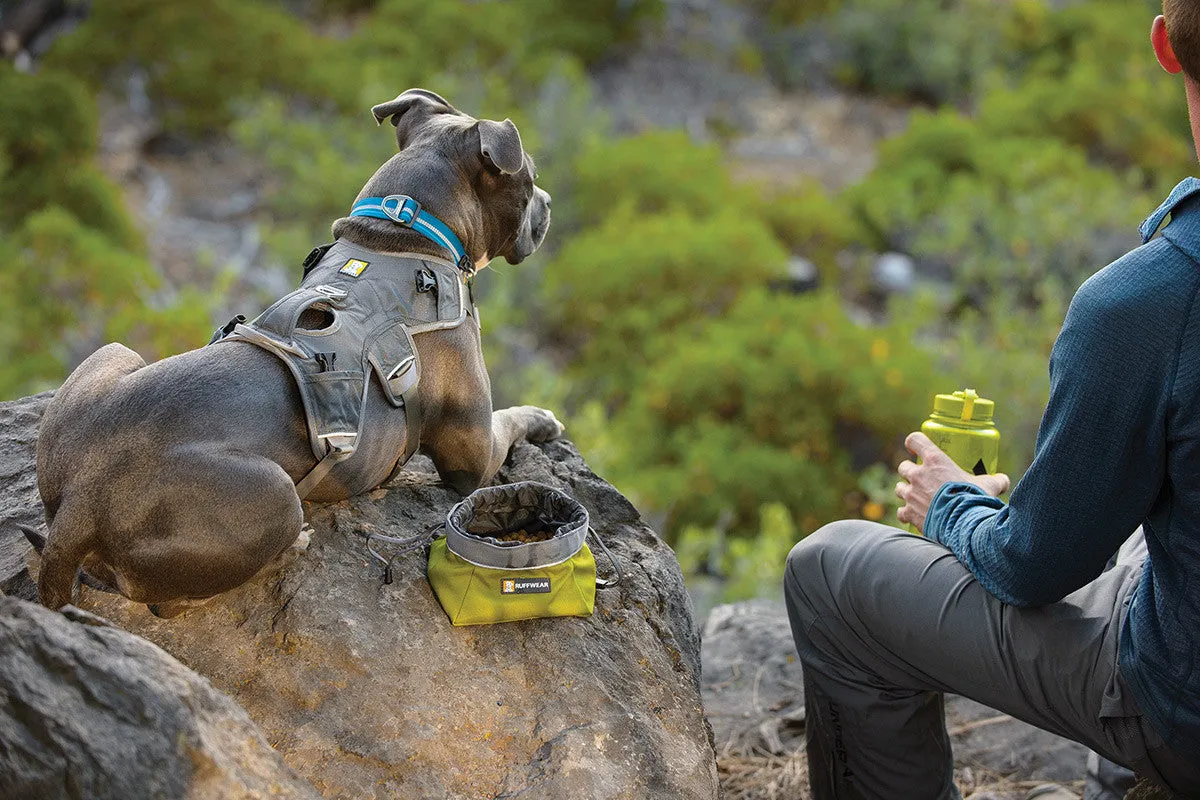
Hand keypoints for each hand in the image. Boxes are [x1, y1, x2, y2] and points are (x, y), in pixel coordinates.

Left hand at [895, 432, 1009, 533]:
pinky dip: (906, 514)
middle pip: (903, 466)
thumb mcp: (989, 486)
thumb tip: (1003, 480)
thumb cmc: (975, 500)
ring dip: (906, 491)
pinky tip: (915, 516)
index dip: (914, 442)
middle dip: (910, 471)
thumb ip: (996, 480)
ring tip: (918, 498)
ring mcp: (911, 494)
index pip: (915, 440)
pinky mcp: (909, 513)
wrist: (964, 525)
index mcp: (935, 461)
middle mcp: (919, 475)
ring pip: (899, 488)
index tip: (916, 448)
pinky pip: (901, 511)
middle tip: (922, 479)